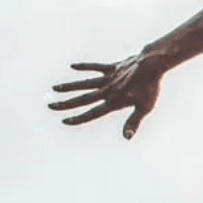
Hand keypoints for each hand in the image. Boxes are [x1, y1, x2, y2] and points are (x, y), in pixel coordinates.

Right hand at [48, 54, 163, 139]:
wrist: (152, 65)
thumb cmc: (151, 88)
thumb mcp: (144, 108)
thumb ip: (133, 122)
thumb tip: (127, 138)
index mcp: (114, 102)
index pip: (92, 113)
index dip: (78, 118)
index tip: (65, 121)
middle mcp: (107, 90)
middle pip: (82, 99)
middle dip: (66, 104)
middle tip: (50, 106)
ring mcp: (108, 78)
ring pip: (84, 83)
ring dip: (69, 87)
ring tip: (54, 88)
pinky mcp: (112, 67)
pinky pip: (95, 67)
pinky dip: (84, 67)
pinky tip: (72, 66)